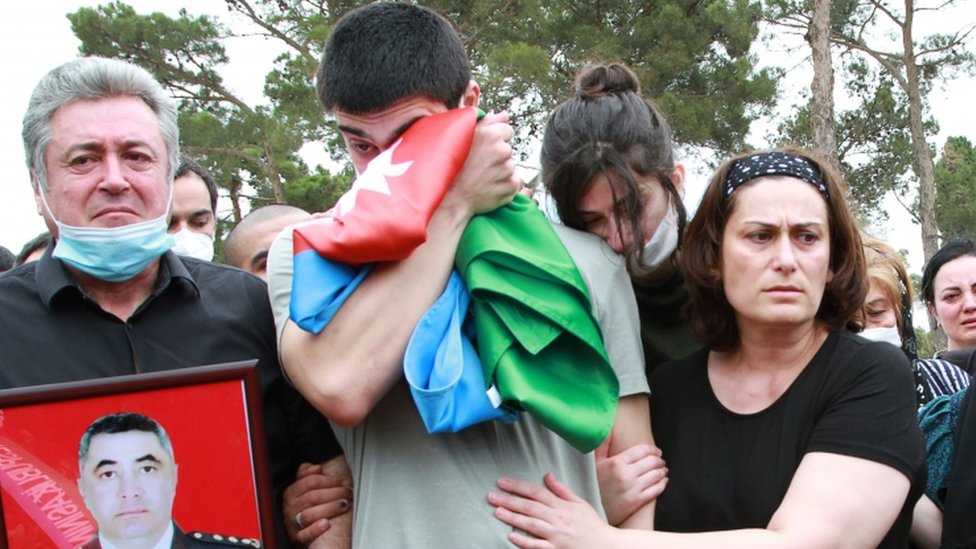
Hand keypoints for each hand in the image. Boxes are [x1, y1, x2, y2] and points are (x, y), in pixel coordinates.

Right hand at [283, 462, 352, 545]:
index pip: (310, 482)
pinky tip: (327, 523)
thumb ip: (307, 474)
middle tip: (348, 492)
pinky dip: (316, 529)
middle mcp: (290, 507)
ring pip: (310, 514)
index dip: (329, 480)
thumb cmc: (306, 505)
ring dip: (331, 508)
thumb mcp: (303, 487)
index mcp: (291, 492)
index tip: (341, 481)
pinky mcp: (297, 537)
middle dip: (334, 492)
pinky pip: (305, 534)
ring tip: (344, 504)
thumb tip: (316, 467)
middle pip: (313, 497)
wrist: (301, 528)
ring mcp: (293, 523)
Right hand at [440, 111, 519, 218]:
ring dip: (501, 170)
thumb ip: (487, 122)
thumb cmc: (453, 167)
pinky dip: (505, 184)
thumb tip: (505, 115)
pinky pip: (514, 181)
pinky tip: (490, 186)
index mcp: (490, 135)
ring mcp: (508, 169)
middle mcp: (502, 150)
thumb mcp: (464, 138)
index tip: (485, 149)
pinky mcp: (512, 185)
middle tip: (480, 166)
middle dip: (498, 155)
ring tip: (483, 177)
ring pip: (510, 166)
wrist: (452, 198)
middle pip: (508, 149)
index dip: (496, 139)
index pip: (507, 130)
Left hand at [488, 473, 614, 548]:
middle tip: (491, 496)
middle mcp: (557, 518)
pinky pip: (537, 546)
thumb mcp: (579, 503)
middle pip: (529, 507)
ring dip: (512, 518)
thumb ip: (561, 490)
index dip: (517, 486)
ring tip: (497, 511)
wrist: (606, 546)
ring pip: (530, 524)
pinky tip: (511, 536)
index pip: (536, 492)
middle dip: (509, 500)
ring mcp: (556, 535)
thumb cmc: (592, 525)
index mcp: (562, 505)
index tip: (502, 482)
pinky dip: (524, 541)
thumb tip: (547, 475)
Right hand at [596, 441, 667, 524]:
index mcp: (616, 462)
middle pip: (651, 462)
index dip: (652, 449)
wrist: (594, 509)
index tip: (656, 451)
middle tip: (661, 460)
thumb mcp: (595, 463)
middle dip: (659, 460)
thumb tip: (608, 429)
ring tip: (663, 469)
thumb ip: (603, 445)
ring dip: (663, 471)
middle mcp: (625, 475)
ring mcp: (632, 489)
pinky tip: (663, 480)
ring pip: (656, 475)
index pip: (642, 450)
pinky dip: (663, 483)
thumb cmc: (594, 484)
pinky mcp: (637, 502)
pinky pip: (656, 489)